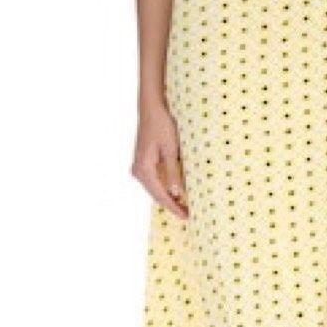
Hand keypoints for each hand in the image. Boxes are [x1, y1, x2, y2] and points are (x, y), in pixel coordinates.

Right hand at [131, 101, 187, 218]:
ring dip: (169, 197)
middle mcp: (138, 171)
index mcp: (144, 169)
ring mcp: (139, 167)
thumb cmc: (162, 126)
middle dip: (171, 204)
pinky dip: (165, 187)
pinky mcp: (143, 163)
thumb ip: (173, 172)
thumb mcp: (171, 150)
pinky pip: (154, 181)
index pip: (160, 195)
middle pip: (156, 194)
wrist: (151, 110)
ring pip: (155, 188)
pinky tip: (175, 191)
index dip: (173, 207)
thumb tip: (176, 193)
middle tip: (187, 214)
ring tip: (184, 205)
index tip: (185, 217)